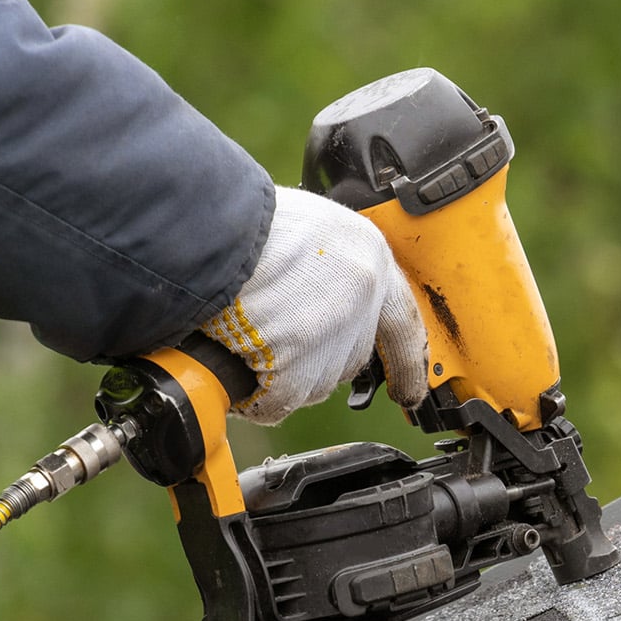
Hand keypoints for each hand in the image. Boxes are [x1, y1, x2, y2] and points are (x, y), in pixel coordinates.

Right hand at [201, 186, 428, 425]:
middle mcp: (361, 295)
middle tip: (271, 341)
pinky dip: (254, 396)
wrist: (210, 226)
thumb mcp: (307, 228)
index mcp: (367, 255)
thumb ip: (326, 266)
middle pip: (348, 358)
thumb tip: (315, 300)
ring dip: (278, 377)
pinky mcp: (297, 363)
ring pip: (314, 384)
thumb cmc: (243, 219)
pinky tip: (234, 367)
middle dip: (312, 360)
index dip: (407, 360)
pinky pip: (279, 402)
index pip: (402, 321)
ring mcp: (332, 332)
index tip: (411, 389)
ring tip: (241, 339)